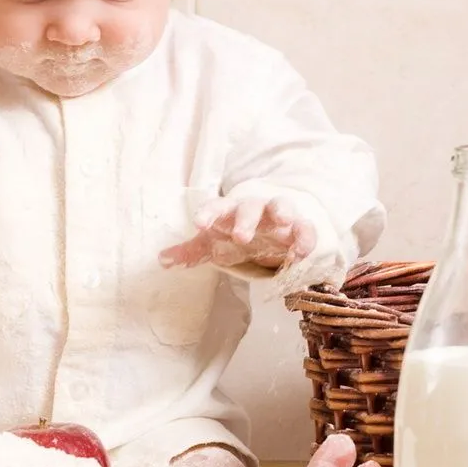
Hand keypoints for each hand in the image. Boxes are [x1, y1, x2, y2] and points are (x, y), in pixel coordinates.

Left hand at [159, 194, 316, 271]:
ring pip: (281, 206)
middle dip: (246, 219)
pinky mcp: (298, 227)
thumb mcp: (212, 243)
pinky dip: (305, 237)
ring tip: (283, 221)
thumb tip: (162, 260)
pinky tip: (301, 252)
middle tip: (241, 237)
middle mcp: (253, 209)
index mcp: (228, 211)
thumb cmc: (232, 232)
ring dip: (282, 211)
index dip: (208, 214)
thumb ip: (190, 252)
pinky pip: (305, 228)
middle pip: (249, 207)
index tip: (199, 224)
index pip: (216, 208)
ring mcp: (277, 216)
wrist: (264, 225)